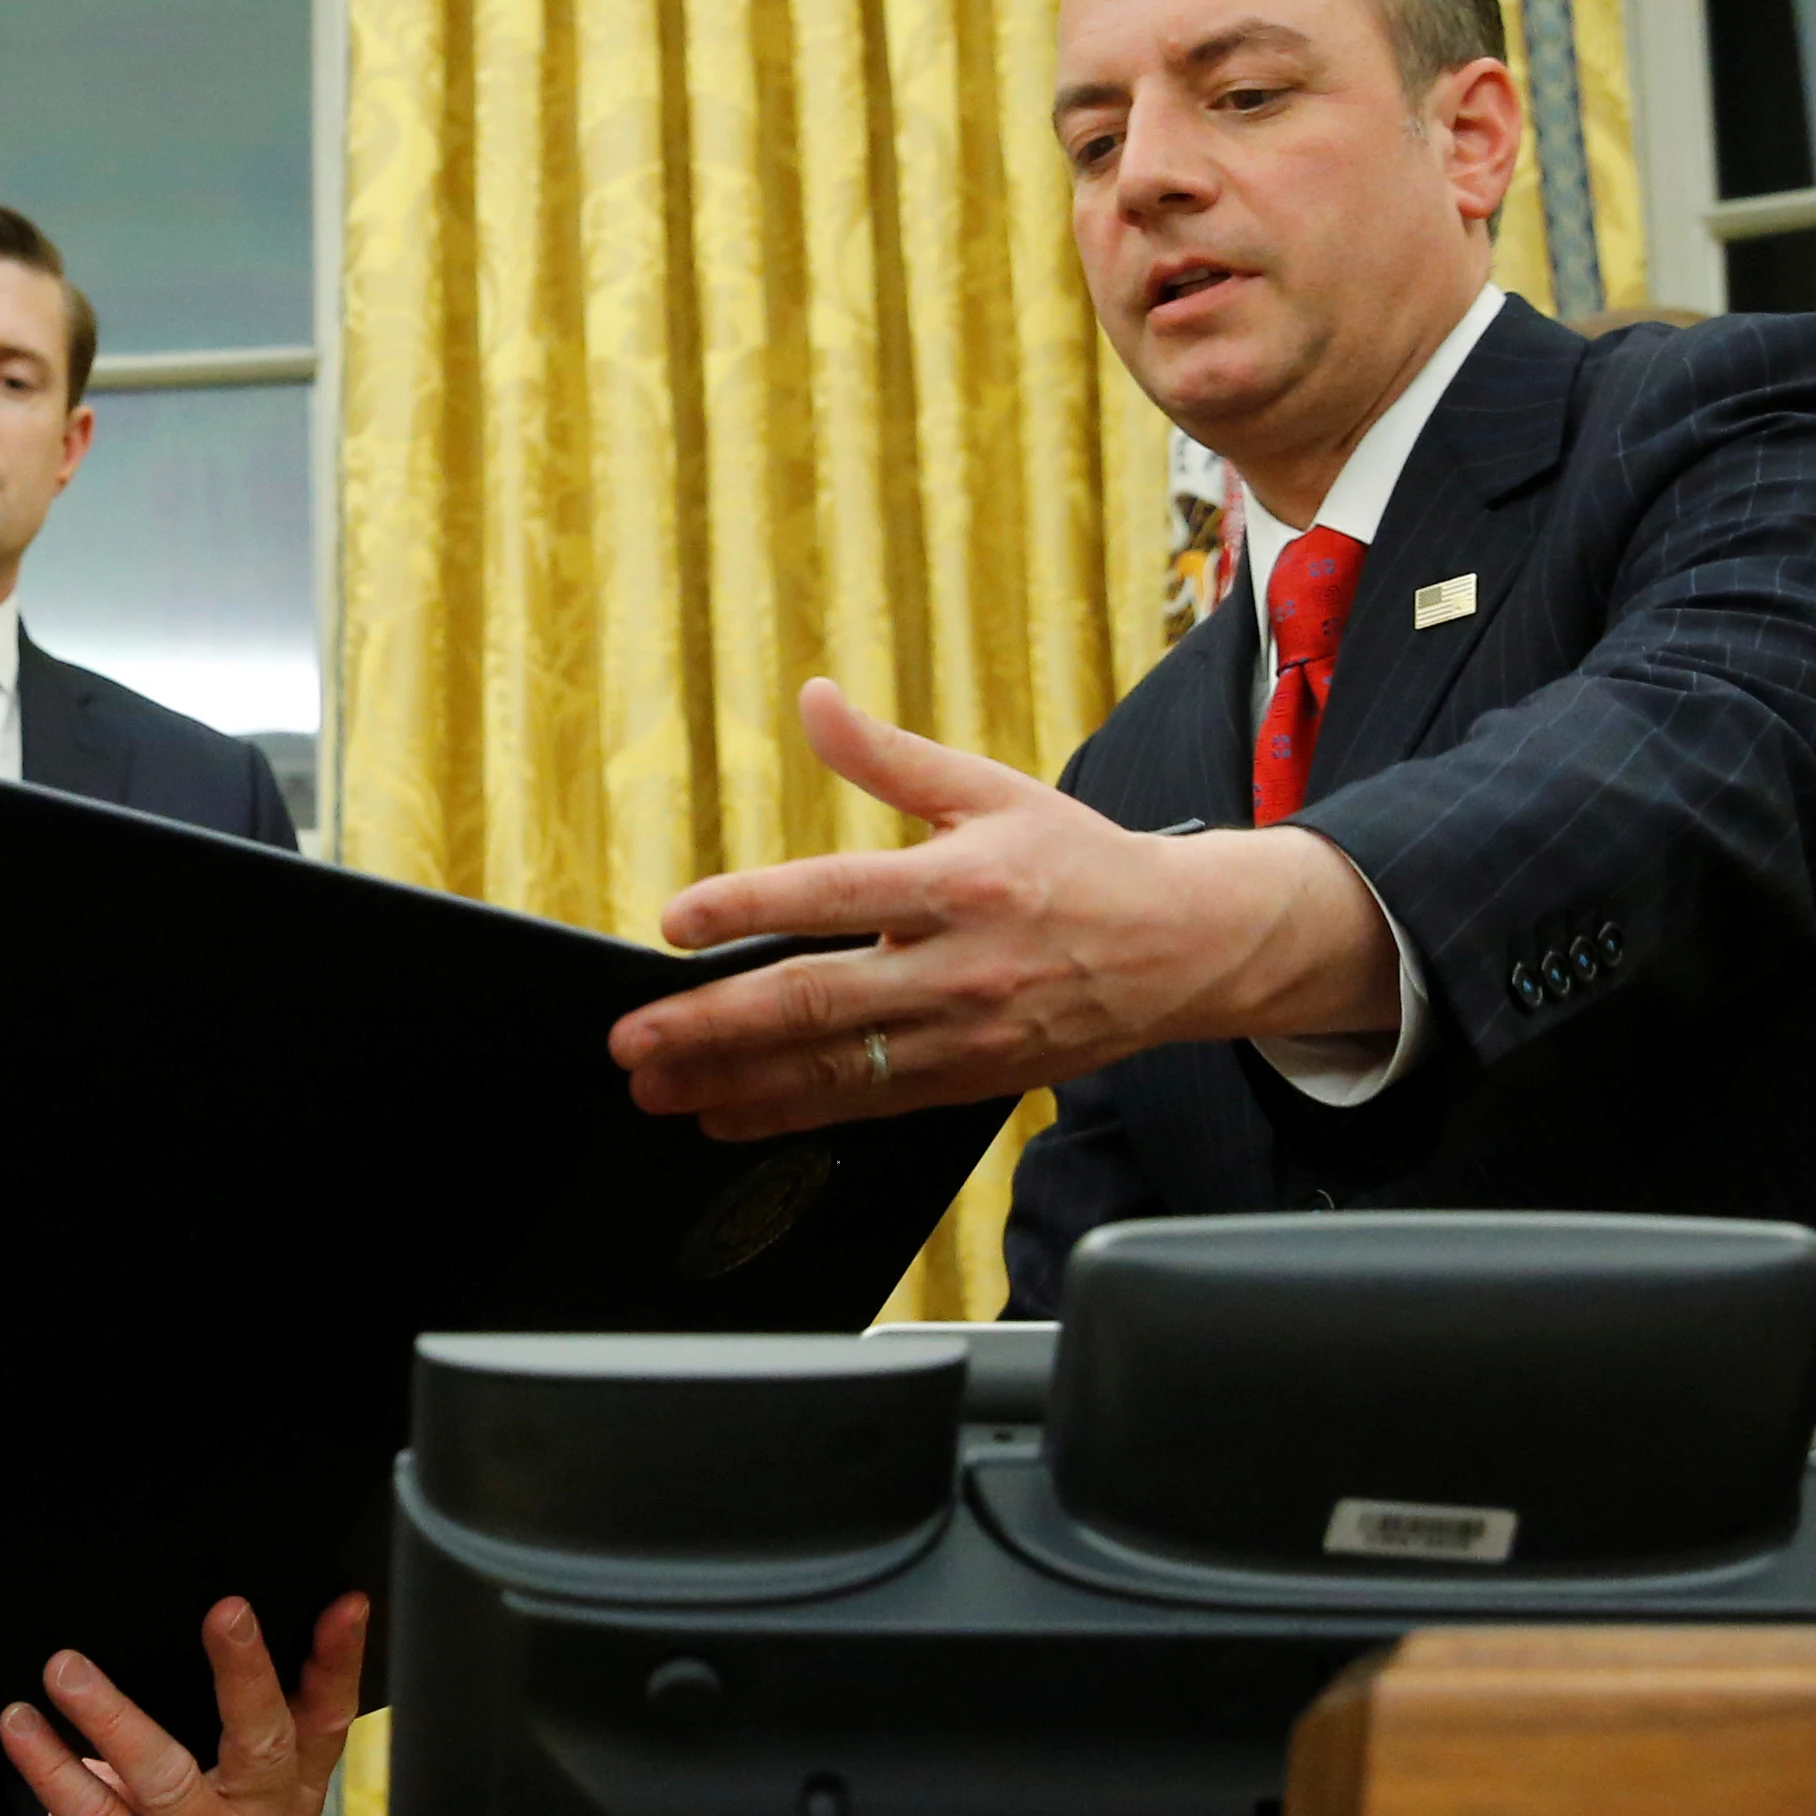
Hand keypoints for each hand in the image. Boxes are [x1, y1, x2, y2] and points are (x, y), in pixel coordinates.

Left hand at [0, 1592, 368, 1815]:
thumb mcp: (219, 1788)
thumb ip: (229, 1730)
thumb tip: (219, 1620)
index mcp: (287, 1799)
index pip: (325, 1725)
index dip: (337, 1665)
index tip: (343, 1606)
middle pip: (263, 1750)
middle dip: (247, 1676)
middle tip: (229, 1612)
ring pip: (165, 1782)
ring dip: (113, 1715)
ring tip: (67, 1668)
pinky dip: (50, 1764)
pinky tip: (23, 1726)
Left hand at [610, 679, 1400, 1139]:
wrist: (1182, 947)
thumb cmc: (1075, 860)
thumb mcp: (987, 787)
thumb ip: (887, 756)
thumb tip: (814, 697)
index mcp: (958, 881)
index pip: (833, 895)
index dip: (748, 908)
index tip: (675, 923)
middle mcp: (959, 966)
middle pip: (817, 1001)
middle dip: (713, 1024)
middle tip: (632, 1038)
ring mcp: (964, 1035)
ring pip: (832, 1069)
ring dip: (734, 1084)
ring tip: (657, 1088)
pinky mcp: (970, 1082)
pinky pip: (866, 1105)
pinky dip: (790, 1116)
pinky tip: (727, 1118)